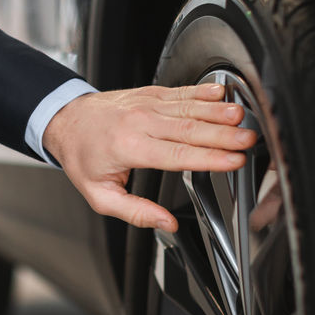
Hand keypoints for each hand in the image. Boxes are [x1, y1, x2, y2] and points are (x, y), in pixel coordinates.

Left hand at [43, 84, 256, 231]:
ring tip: (242, 116)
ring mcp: (146, 105)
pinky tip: (221, 93)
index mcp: (129, 148)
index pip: (177, 154)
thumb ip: (135, 211)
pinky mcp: (149, 93)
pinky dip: (202, 91)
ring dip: (218, 111)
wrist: (66, 120)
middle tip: (249, 139)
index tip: (233, 161)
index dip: (209, 158)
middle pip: (189, 129)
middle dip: (223, 134)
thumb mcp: (99, 195)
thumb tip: (165, 223)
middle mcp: (139, 122)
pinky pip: (180, 91)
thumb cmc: (83, 157)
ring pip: (188, 107)